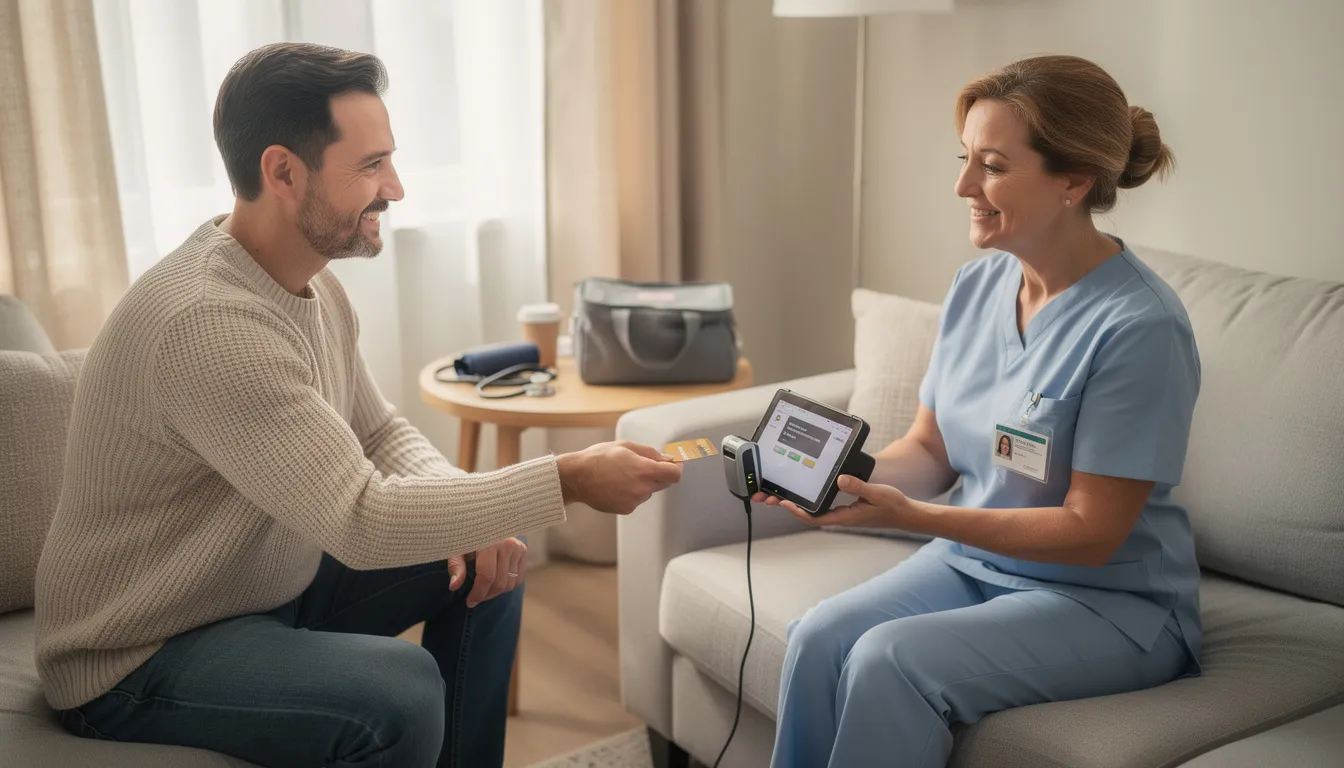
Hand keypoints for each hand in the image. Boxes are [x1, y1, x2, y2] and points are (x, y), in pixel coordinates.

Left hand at [448, 538, 526, 607]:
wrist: (483, 519)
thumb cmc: (467, 534)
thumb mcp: (457, 547)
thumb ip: (456, 566)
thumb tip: (454, 586)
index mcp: (489, 543)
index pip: (487, 577)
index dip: (478, 593)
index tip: (470, 602)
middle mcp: (507, 544)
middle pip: (500, 583)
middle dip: (486, 595)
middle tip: (476, 598)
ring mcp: (518, 547)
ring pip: (510, 583)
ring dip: (496, 592)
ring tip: (484, 590)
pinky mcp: (523, 550)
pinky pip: (518, 578)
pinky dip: (507, 585)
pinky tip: (495, 582)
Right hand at [556, 441, 682, 514]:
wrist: (577, 477)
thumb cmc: (598, 458)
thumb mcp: (626, 446)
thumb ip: (650, 453)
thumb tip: (666, 458)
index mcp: (644, 470)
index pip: (675, 474)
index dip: (677, 468)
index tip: (674, 463)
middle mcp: (642, 488)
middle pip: (664, 483)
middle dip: (658, 474)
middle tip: (641, 465)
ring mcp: (634, 501)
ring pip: (648, 491)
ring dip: (643, 483)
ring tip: (622, 474)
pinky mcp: (626, 509)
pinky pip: (636, 499)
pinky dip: (631, 492)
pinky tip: (617, 484)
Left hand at [753, 475, 912, 528]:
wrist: (905, 514)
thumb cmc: (892, 506)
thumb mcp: (876, 493)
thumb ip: (858, 487)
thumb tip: (840, 480)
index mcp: (844, 516)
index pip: (814, 517)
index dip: (797, 511)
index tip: (783, 502)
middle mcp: (840, 516)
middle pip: (808, 513)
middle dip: (788, 505)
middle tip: (769, 497)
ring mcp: (842, 512)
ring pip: (813, 508)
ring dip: (796, 501)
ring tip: (778, 494)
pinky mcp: (846, 507)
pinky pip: (823, 503)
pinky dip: (810, 497)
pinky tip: (804, 489)